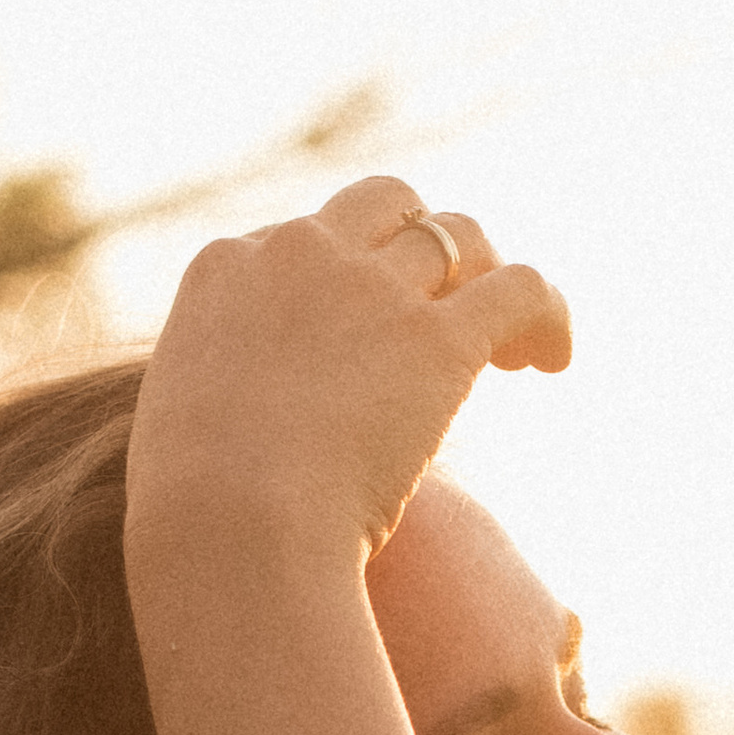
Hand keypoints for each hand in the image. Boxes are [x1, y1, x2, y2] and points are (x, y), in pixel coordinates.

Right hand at [122, 176, 570, 574]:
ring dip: (487, 280)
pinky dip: (547, 314)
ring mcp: (372, 290)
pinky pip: (520, 288)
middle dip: (423, 249)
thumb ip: (219, 404)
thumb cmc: (194, 519)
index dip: (346, 282)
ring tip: (508, 355)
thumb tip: (250, 438)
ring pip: (460, 236)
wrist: (227, 530)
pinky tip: (552, 361)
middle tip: (443, 319)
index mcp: (225, 268)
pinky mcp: (438, 340)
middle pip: (386, 204)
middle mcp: (299, 254)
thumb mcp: (181, 436)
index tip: (363, 344)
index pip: (304, 240)